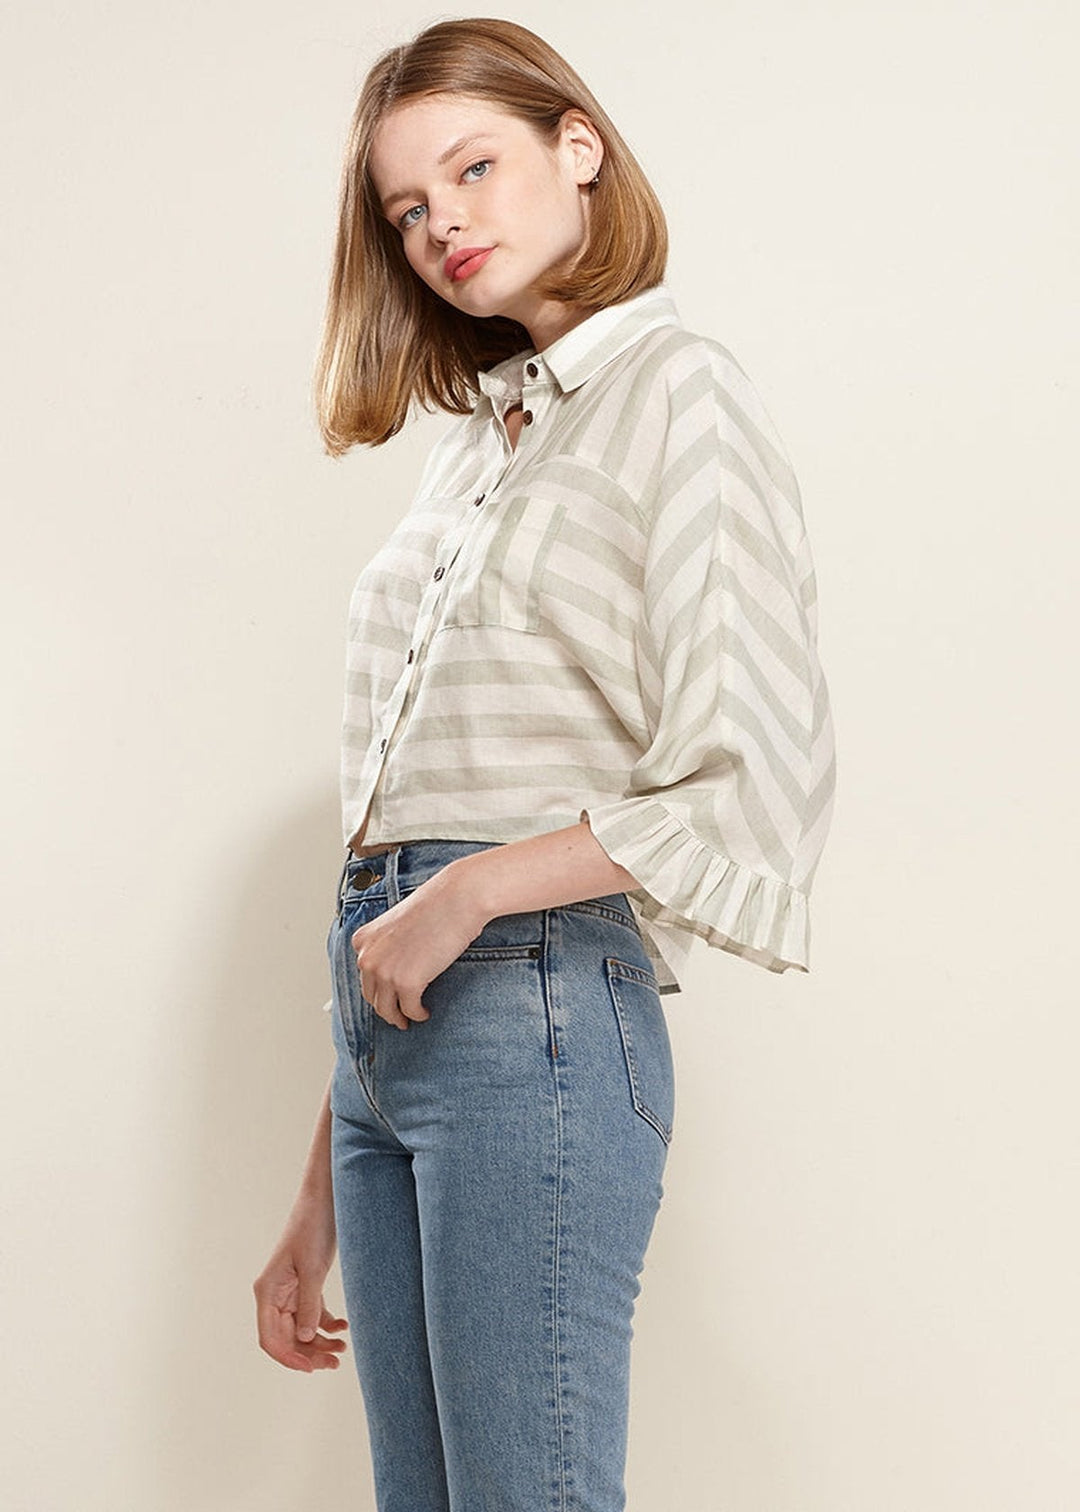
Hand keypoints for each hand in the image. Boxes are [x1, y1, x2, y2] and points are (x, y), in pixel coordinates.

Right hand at [254, 1189, 348, 1372]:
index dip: (288, 1357)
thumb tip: (307, 1337)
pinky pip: (312, 1314)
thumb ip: (309, 1304)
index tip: (310, 1369)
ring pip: (300, 1329)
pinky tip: (343, 1328)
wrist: (325, 1198)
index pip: (269, 1337)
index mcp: (267, 1291)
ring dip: (319, 1343)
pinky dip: (326, 1325)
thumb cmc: (312, 1227)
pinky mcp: (306, 1284)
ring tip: (342, 1350)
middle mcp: (275, 1294)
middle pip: (286, 1337)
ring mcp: (290, 1290)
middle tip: (335, 1362)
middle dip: (308, 1353)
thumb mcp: (313, 1267)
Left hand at [350, 860, 487, 1029]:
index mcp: (362, 940)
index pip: (364, 975)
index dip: (377, 989)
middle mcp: (367, 957)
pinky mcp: (406, 983)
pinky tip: (425, 1012)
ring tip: (410, 1018)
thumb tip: (395, 971)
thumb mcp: (398, 924)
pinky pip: (409, 1010)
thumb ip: (389, 946)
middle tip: (399, 1014)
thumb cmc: (436, 905)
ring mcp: (384, 972)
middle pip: (372, 995)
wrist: (458, 898)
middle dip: (386, 1006)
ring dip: (398, 1017)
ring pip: (386, 1009)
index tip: (387, 998)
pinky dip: (417, 1015)